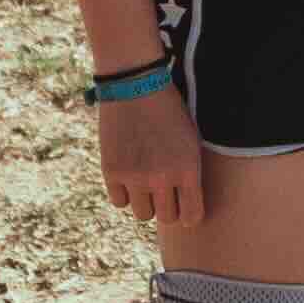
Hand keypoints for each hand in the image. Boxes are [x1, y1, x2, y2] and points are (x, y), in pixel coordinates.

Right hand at [91, 87, 204, 232]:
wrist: (135, 84)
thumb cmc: (169, 111)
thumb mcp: (190, 140)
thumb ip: (189, 174)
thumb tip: (186, 208)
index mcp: (188, 169)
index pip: (192, 216)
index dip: (189, 215)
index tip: (185, 208)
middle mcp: (162, 178)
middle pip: (167, 218)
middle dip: (167, 207)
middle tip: (164, 192)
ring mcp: (135, 176)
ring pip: (143, 214)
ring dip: (145, 202)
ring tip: (146, 182)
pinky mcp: (111, 172)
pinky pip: (120, 202)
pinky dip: (124, 193)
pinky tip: (128, 176)